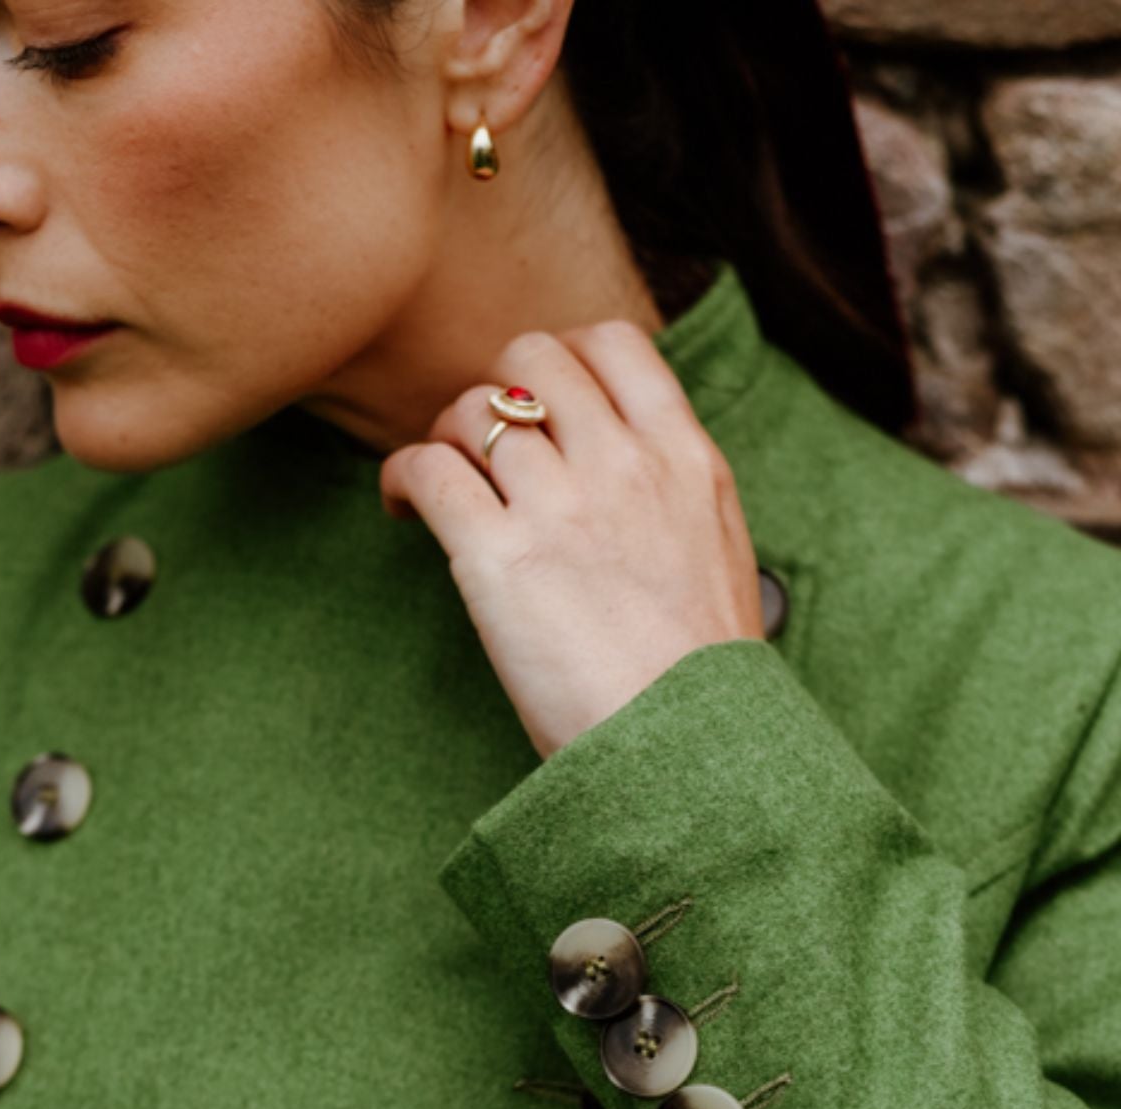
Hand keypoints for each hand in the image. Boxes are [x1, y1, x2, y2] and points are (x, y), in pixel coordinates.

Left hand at [377, 319, 767, 761]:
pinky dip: (403, 478)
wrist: (687, 751)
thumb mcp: (717, 555)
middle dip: (497, 390)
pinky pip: (427, 471)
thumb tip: (630, 462)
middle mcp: (623, 466)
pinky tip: (404, 508)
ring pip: (471, 412)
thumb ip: (673, 492)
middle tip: (485, 447)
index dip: (564, 356)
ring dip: (446, 441)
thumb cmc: (701, 679)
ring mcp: (560, 507)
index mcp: (685, 459)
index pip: (615, 345)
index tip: (543, 399)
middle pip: (531, 360)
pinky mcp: (498, 557)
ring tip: (445, 490)